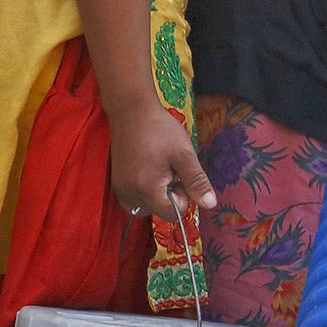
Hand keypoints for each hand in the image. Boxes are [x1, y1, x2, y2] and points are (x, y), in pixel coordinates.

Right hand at [109, 97, 215, 219]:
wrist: (131, 112)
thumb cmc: (160, 131)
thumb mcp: (184, 154)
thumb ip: (196, 182)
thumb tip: (210, 205)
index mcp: (147, 189)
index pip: (171, 214)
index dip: (182, 197)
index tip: (180, 175)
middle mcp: (130, 194)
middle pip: (157, 212)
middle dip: (168, 196)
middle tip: (169, 170)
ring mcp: (120, 190)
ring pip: (145, 207)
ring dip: (156, 195)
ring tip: (158, 171)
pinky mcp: (117, 184)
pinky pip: (133, 200)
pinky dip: (144, 192)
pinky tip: (147, 172)